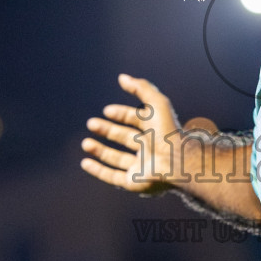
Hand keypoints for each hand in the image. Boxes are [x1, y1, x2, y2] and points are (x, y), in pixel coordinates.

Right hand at [80, 74, 214, 194]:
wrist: (175, 161)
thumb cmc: (167, 132)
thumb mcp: (156, 103)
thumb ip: (140, 88)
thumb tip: (122, 77)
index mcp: (155, 130)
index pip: (135, 120)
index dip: (120, 114)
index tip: (106, 111)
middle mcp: (149, 148)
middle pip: (124, 138)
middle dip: (106, 130)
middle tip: (91, 124)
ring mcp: (141, 166)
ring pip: (117, 158)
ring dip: (99, 150)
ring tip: (85, 143)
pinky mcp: (134, 182)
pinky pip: (113, 177)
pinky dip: (98, 170)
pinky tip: (85, 162)